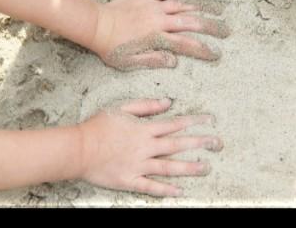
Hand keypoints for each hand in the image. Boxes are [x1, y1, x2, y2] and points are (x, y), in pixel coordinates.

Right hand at [77, 98, 222, 196]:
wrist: (79, 148)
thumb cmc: (98, 126)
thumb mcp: (121, 108)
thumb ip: (146, 106)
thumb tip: (167, 103)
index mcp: (144, 129)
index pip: (174, 124)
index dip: (193, 122)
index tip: (209, 120)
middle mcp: (145, 148)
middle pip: (176, 145)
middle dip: (198, 144)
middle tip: (216, 144)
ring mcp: (139, 165)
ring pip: (168, 167)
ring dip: (188, 168)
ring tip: (205, 168)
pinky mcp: (130, 180)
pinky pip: (150, 187)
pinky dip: (165, 190)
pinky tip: (179, 191)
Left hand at [90, 0, 230, 70]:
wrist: (96, 25)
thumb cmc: (112, 48)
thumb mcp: (131, 62)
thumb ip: (154, 60)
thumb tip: (174, 61)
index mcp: (156, 38)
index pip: (186, 45)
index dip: (203, 50)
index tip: (216, 54)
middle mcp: (159, 20)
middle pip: (190, 23)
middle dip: (211, 27)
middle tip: (226, 31)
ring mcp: (154, 7)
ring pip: (183, 5)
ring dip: (202, 7)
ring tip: (219, 8)